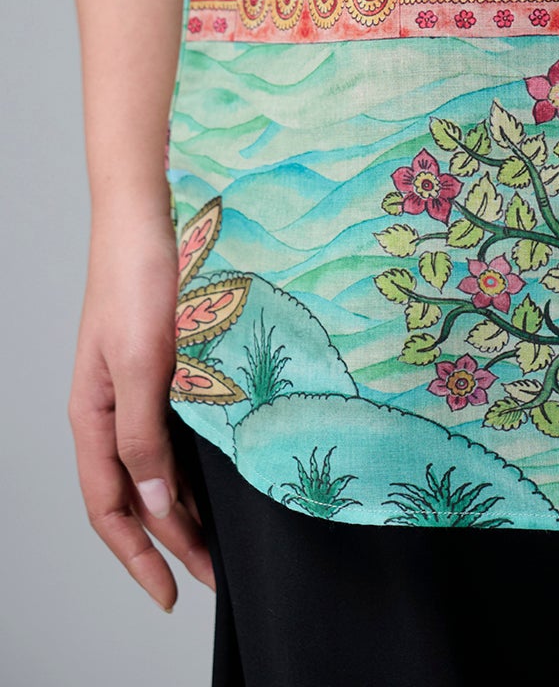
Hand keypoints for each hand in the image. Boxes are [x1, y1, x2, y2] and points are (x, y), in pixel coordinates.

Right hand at [68, 204, 215, 612]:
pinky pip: (176, 431)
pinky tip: (224, 472)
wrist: (153, 207)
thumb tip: (150, 503)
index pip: (110, 508)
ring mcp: (139, 385)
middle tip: (213, 576)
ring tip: (221, 539)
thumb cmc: (140, 275)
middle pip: (134, 496)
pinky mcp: (167, 362)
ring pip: (156, 466)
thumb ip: (142, 433)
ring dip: (184, 506)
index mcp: (92, 414)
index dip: (138, 557)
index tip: (173, 594)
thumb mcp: (143, 360)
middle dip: (169, 542)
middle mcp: (112, 407)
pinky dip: (195, 464)